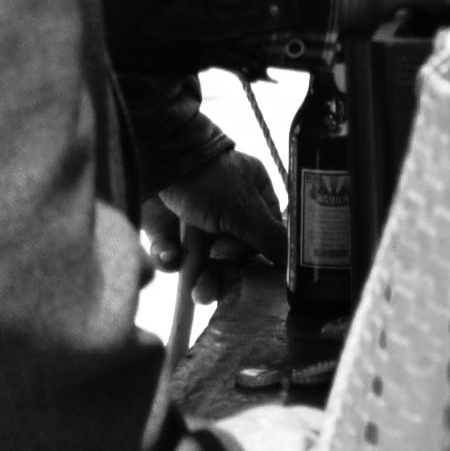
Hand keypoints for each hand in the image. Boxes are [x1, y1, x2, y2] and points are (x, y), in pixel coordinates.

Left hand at [141, 143, 286, 279]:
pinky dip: (171, 260)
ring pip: (204, 262)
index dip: (256, 259)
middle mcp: (228, 211)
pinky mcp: (167, 230)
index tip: (247, 269)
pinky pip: (174, 255)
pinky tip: (170, 255)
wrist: (154, 159)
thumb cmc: (208, 179)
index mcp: (255, 197)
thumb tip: (295, 265)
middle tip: (215, 287)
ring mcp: (196, 221)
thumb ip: (270, 239)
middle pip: (234, 256)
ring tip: (196, 291)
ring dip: (201, 277)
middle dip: (225, 276)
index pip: (265, 238)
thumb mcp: (245, 211)